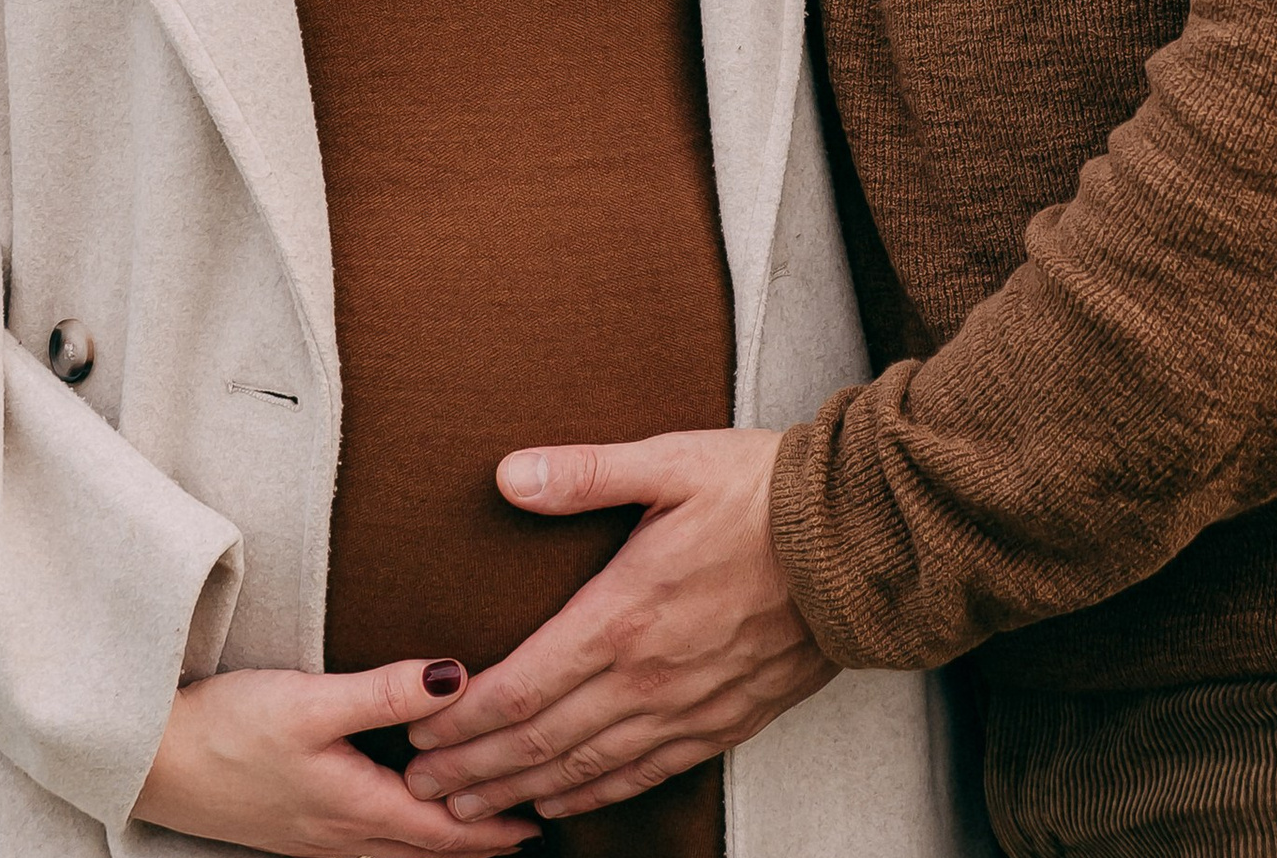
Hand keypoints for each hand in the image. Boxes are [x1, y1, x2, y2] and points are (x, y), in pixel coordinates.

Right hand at [133, 659, 542, 855]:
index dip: (490, 827)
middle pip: (422, 848)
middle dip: (474, 840)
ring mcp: (311, 834)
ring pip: (393, 849)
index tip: (535, 819)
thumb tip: (460, 678)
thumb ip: (387, 691)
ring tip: (475, 826)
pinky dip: (400, 835)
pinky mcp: (290, 823)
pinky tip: (397, 818)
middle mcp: (337, 834)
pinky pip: (364, 841)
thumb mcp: (312, 701)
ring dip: (437, 841)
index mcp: (353, 808)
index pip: (440, 829)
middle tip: (524, 826)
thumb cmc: (227, 729)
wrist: (150, 758)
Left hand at [401, 428, 834, 822]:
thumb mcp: (670, 462)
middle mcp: (647, 677)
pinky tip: (565, 804)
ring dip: (521, 793)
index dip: (462, 722)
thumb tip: (508, 473)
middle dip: (473, 772)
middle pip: (540, 743)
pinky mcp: (725, 720)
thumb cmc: (762, 492)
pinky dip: (595, 796)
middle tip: (422, 791)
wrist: (858, 539)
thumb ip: (584, 472)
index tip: (418, 737)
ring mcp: (687, 707)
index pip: (519, 689)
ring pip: (586, 769)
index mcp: (623, 615)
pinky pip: (645, 775)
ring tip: (470, 813)